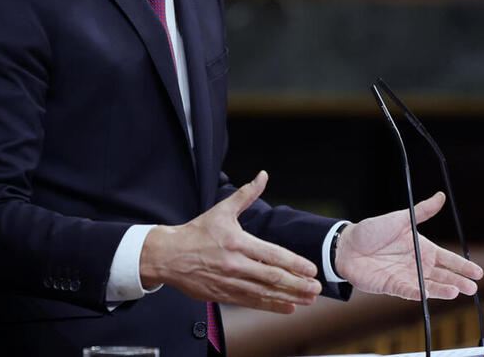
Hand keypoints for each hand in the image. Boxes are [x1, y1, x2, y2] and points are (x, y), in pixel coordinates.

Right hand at [139, 170, 320, 313]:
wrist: (168, 256)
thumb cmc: (196, 232)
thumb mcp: (222, 210)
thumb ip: (246, 194)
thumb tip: (263, 176)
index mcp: (236, 242)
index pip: (271, 255)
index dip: (294, 263)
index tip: (311, 269)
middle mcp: (234, 264)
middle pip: (271, 277)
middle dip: (297, 284)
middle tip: (316, 288)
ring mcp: (228, 282)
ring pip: (264, 293)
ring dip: (288, 297)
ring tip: (308, 300)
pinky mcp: (223, 295)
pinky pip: (251, 302)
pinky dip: (270, 306)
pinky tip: (287, 306)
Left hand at [335, 192, 483, 299]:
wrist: (347, 245)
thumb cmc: (373, 230)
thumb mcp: (400, 218)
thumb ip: (422, 211)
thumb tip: (441, 196)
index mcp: (422, 248)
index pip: (447, 258)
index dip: (462, 265)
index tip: (478, 273)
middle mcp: (417, 264)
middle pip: (442, 275)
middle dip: (458, 281)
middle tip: (473, 288)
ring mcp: (406, 276)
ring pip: (429, 285)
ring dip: (443, 289)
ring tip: (457, 291)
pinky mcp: (392, 286)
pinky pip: (408, 291)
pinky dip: (419, 293)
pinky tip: (429, 294)